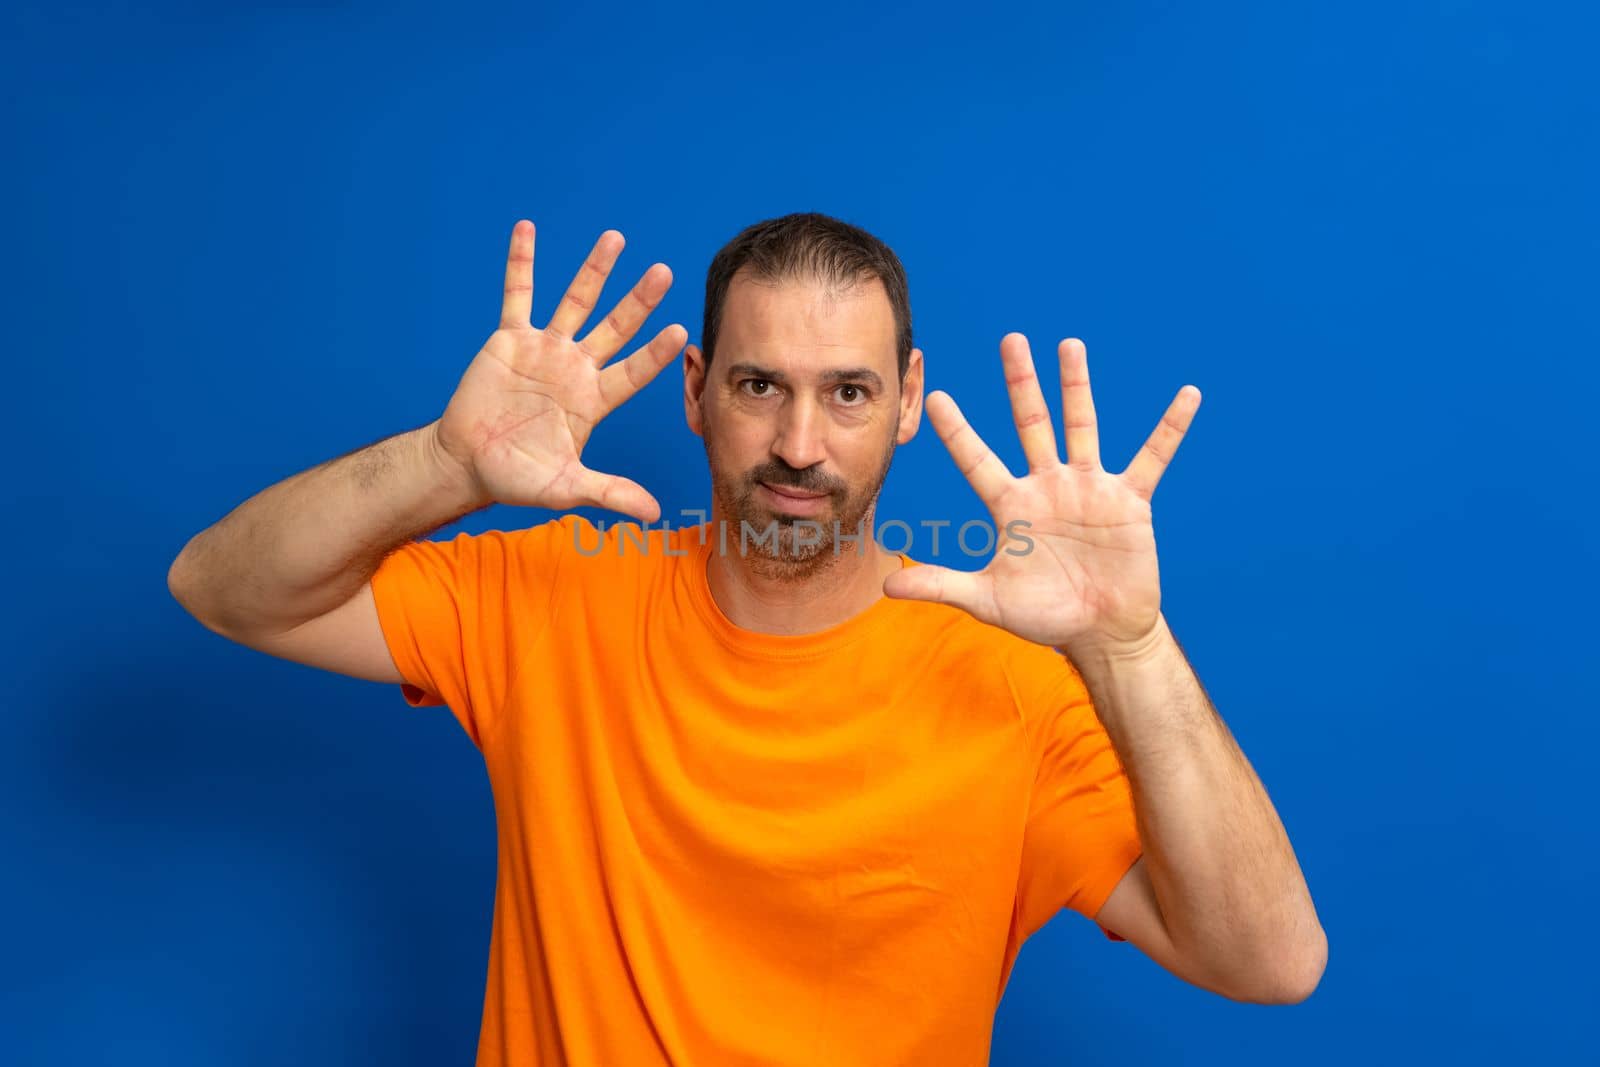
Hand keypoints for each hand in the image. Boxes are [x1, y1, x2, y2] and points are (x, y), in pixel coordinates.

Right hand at [433, 220, 686, 521]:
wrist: (467, 463)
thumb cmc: (517, 478)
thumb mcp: (566, 487)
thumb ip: (609, 492)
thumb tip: (653, 515)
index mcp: (594, 400)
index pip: (633, 372)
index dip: (655, 355)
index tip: (681, 333)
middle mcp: (576, 368)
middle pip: (614, 327)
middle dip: (639, 301)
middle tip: (664, 273)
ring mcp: (544, 349)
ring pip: (575, 301)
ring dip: (594, 270)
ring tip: (616, 238)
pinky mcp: (509, 339)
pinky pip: (517, 293)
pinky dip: (521, 262)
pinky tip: (526, 229)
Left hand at [882, 333, 1199, 653]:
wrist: (1100, 633)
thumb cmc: (1043, 615)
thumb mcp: (987, 600)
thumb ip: (940, 584)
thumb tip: (885, 586)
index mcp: (1011, 505)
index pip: (977, 460)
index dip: (957, 431)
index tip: (935, 396)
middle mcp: (1048, 486)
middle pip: (1031, 424)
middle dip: (1021, 383)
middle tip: (1011, 340)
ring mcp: (1089, 488)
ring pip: (1082, 427)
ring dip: (1077, 387)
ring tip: (1069, 345)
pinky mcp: (1130, 500)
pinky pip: (1152, 457)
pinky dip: (1170, 428)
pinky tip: (1187, 395)